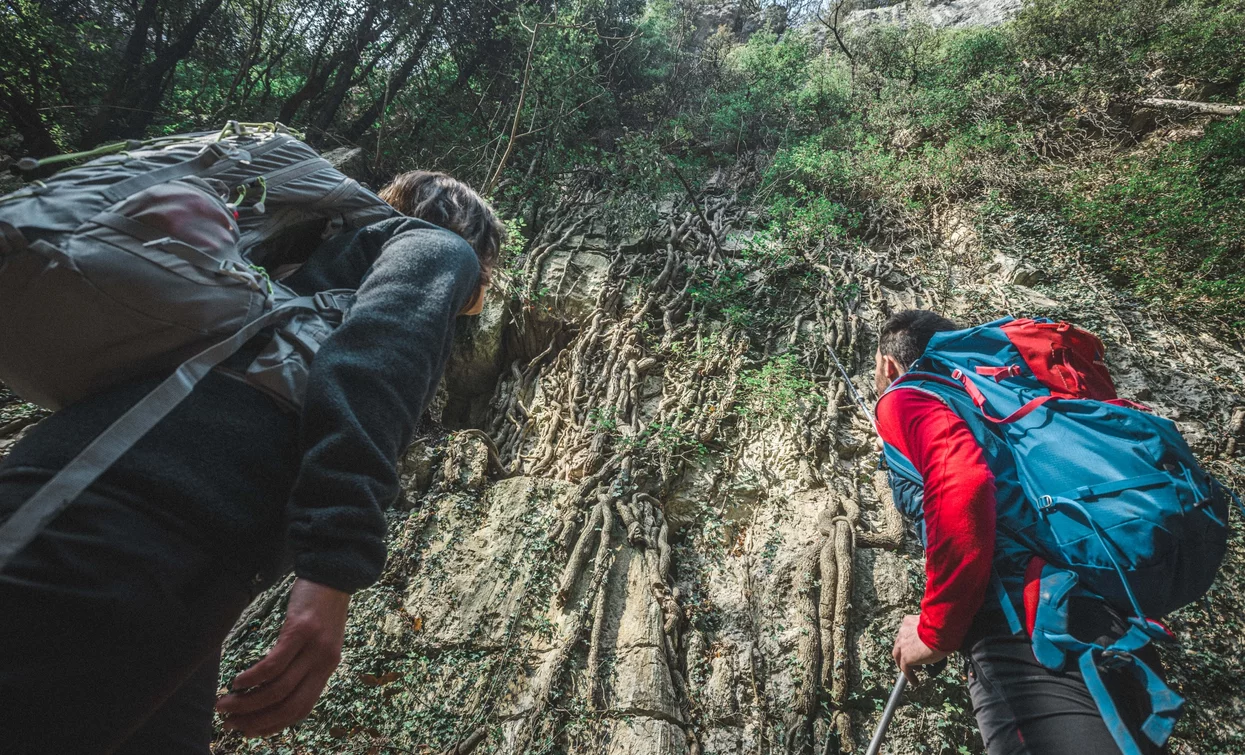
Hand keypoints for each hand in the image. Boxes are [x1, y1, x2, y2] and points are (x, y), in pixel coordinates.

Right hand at [216, 578, 350, 735]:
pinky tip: (238, 682)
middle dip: (256, 719)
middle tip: (230, 723)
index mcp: (326, 669)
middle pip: (288, 705)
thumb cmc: (319, 608)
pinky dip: (253, 678)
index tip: (249, 730)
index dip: (273, 724)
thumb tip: (272, 689)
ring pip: (278, 688)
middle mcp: (323, 663)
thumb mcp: (317, 642)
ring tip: (225, 704)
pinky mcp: (300, 631)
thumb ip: (302, 665)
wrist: (334, 573)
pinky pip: (274, 664)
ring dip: (247, 702)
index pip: (301, 709)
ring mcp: (313, 648)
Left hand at [892, 614, 949, 685]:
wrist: (941, 630)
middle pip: (899, 646)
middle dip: (905, 653)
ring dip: (906, 664)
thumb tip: (942, 637)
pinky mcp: (906, 657)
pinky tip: (915, 682)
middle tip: (914, 660)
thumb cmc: (944, 626)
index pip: (907, 634)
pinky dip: (910, 676)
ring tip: (915, 671)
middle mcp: (903, 632)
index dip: (910, 643)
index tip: (916, 648)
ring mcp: (903, 645)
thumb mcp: (936, 627)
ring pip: (899, 657)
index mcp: (909, 622)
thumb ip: (932, 632)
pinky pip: (905, 669)